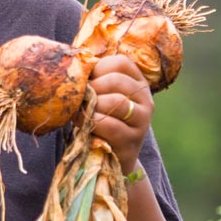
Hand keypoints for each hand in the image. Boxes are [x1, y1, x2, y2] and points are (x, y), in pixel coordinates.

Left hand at [88, 53, 153, 176]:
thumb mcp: (102, 96)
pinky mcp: (133, 139)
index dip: (99, 68)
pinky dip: (92, 122)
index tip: (87, 80)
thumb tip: (74, 68)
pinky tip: (83, 123)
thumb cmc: (102, 120)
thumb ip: (94, 80)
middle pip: (117, 80)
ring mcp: (142, 119)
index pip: (121, 62)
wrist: (113, 157)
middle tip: (81, 98)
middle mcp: (145, 98)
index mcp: (138, 81)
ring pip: (116, 102)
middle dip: (93, 88)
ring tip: (82, 111)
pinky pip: (111, 125)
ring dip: (93, 105)